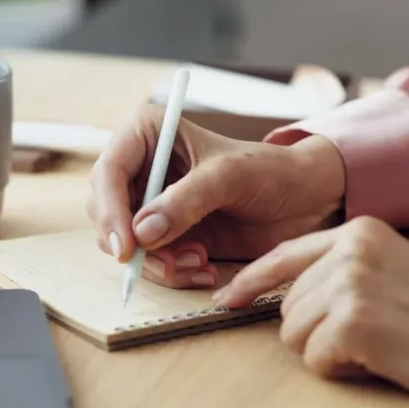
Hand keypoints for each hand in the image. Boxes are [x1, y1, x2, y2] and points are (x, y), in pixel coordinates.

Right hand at [86, 103, 344, 288]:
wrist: (301, 199)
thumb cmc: (269, 170)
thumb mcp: (229, 176)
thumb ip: (186, 201)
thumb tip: (142, 233)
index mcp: (150, 135)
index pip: (109, 171)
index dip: (109, 210)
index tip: (125, 246)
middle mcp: (144, 169)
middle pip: (107, 211)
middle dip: (133, 244)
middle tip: (166, 264)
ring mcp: (153, 204)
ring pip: (126, 243)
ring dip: (158, 262)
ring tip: (198, 260)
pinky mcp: (167, 233)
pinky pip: (151, 261)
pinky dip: (172, 272)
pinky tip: (203, 266)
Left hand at [213, 216, 408, 404]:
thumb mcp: (390, 271)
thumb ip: (338, 271)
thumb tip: (282, 297)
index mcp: (357, 233)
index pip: (284, 256)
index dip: (251, 280)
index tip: (229, 297)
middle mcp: (349, 250)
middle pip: (287, 306)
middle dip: (317, 331)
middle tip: (370, 333)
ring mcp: (350, 283)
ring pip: (294, 334)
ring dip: (330, 350)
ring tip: (378, 343)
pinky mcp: (354, 321)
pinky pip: (315, 358)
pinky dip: (342, 368)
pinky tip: (381, 358)